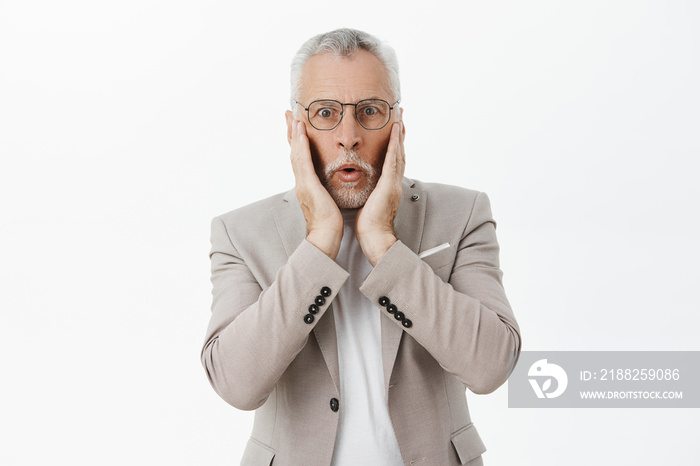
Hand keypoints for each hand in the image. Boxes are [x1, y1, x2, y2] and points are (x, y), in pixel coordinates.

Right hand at [290, 119, 342, 259]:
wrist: (325, 237)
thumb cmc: (329, 224)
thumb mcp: (327, 202)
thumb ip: (325, 192)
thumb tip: (328, 187)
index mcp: (306, 185)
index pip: (300, 158)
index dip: (297, 141)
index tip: (296, 126)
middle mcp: (301, 181)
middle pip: (293, 151)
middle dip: (291, 132)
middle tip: (288, 114)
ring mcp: (302, 182)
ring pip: (295, 152)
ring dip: (294, 133)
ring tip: (293, 116)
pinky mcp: (307, 185)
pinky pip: (302, 160)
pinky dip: (300, 144)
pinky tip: (301, 131)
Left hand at [356, 121, 405, 265]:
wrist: (375, 237)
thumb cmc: (370, 225)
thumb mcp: (368, 203)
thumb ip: (369, 193)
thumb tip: (362, 188)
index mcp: (388, 186)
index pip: (392, 161)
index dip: (394, 145)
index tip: (394, 130)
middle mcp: (394, 182)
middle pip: (399, 153)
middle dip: (400, 135)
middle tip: (401, 117)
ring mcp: (393, 182)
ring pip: (398, 152)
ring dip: (400, 134)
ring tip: (400, 117)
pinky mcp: (389, 184)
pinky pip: (393, 160)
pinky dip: (395, 144)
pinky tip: (396, 131)